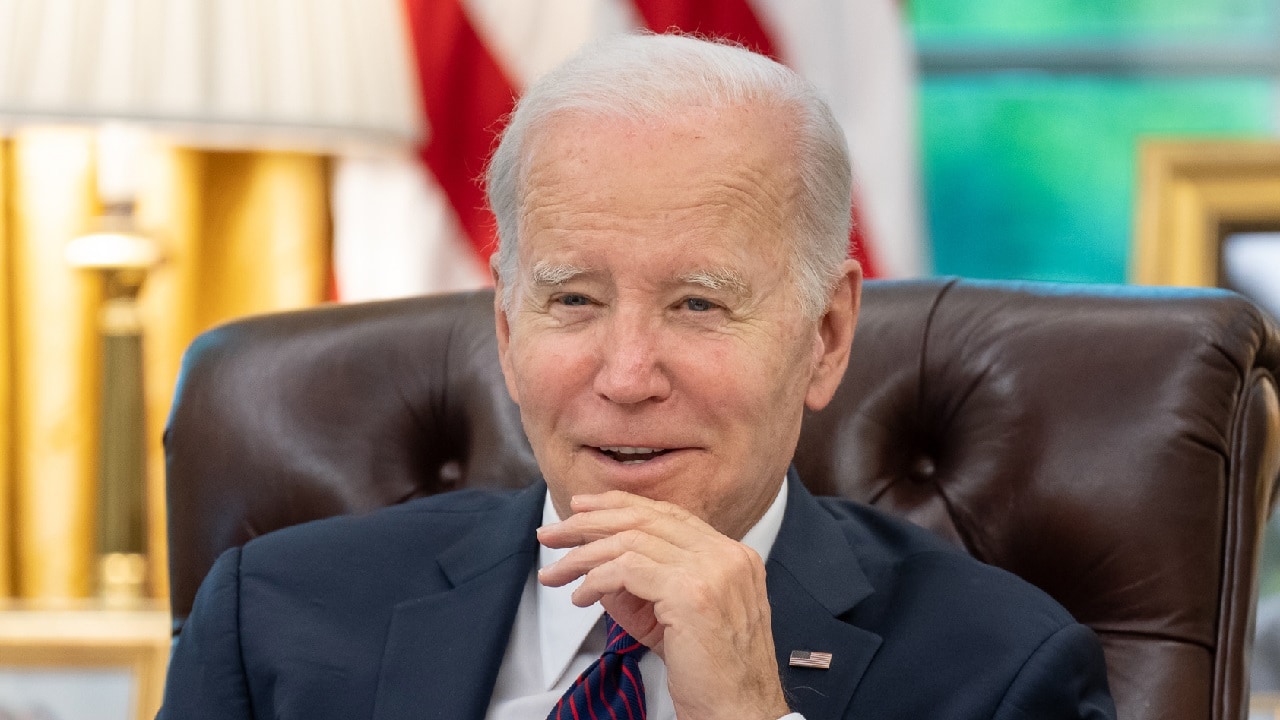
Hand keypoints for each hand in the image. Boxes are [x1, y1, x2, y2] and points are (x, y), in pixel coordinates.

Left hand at [537, 491, 791, 719]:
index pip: (668, 514)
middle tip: (553, 534)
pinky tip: (580, 597)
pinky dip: (595, 580)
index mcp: (730, 556)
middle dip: (590, 523)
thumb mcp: (673, 619)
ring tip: (555, 572)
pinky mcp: (690, 592)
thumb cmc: (710, 675)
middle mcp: (725, 555)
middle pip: (645, 520)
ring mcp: (712, 570)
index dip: (620, 506)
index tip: (584, 510)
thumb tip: (596, 565)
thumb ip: (641, 586)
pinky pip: (627, 570)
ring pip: (631, 542)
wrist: (738, 712)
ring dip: (582, 556)